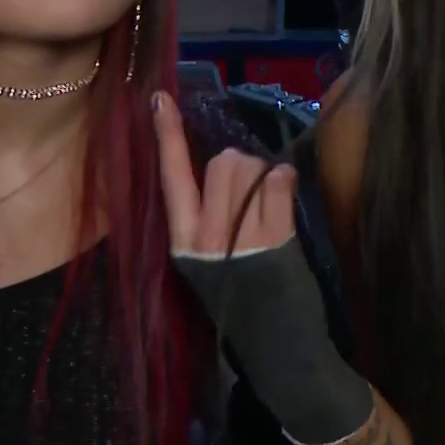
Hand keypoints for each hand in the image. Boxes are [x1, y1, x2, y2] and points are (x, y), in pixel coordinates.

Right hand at [150, 92, 376, 444]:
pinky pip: (279, 183)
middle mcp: (204, 238)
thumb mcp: (211, 259)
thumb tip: (223, 164)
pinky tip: (283, 204)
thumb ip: (209, 216)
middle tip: (253, 196)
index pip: (171, 178)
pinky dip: (285, 184)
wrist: (278, 345)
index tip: (158, 100)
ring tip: (268, 208)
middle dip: (242, 167)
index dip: (167, 137)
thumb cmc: (246, 297)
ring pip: (250, 168)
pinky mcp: (272, 239)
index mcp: (182, 242)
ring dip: (266, 176)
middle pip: (221, 163)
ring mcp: (238, 237)